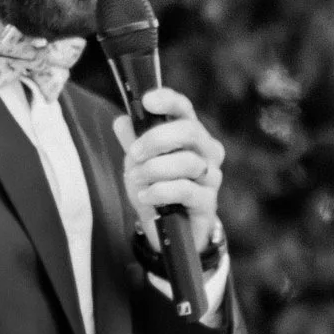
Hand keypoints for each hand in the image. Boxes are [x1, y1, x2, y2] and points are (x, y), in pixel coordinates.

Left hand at [113, 88, 223, 263]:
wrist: (171, 232)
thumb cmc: (158, 190)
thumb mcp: (138, 164)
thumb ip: (132, 143)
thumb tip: (122, 121)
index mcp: (190, 135)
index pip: (184, 109)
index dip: (168, 101)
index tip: (147, 101)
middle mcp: (207, 151)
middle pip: (190, 131)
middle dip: (157, 139)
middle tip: (134, 153)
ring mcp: (211, 176)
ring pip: (187, 162)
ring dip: (154, 169)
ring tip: (135, 179)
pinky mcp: (208, 202)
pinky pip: (185, 189)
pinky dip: (161, 191)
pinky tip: (146, 196)